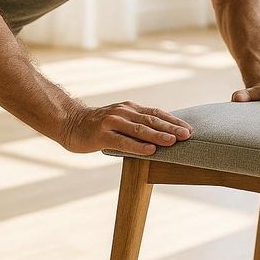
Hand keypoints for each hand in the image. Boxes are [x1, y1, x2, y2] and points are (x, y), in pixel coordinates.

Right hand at [59, 101, 193, 155]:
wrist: (70, 123)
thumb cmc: (97, 126)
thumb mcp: (119, 120)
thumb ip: (136, 123)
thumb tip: (161, 133)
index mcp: (129, 108)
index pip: (156, 113)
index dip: (173, 120)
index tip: (189, 128)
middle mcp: (123, 112)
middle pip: (151, 120)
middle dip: (171, 127)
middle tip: (188, 135)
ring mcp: (112, 122)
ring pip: (139, 129)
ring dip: (158, 135)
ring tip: (174, 141)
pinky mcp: (102, 135)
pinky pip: (123, 141)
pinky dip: (138, 146)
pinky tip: (150, 151)